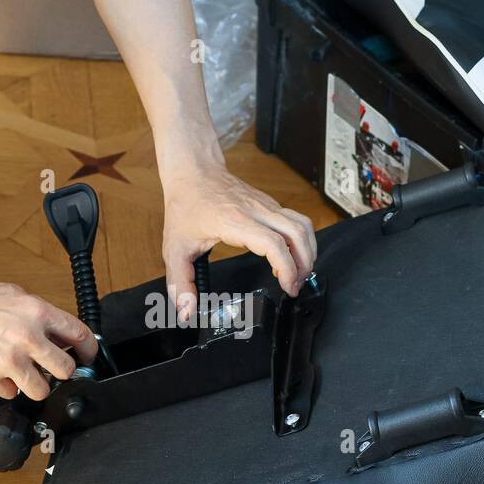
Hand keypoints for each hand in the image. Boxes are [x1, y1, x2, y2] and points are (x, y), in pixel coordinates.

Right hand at [0, 279, 96, 400]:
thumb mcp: (16, 295)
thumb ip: (41, 315)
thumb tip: (61, 334)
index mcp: (38, 312)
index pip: (79, 335)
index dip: (89, 350)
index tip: (86, 356)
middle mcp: (28, 337)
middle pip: (66, 369)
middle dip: (62, 371)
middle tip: (53, 368)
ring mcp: (10, 360)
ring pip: (42, 390)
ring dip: (36, 385)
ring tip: (25, 374)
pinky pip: (11, 394)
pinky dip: (7, 387)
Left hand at [162, 163, 317, 320]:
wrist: (193, 172)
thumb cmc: (186, 205)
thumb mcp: (175, 248)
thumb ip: (180, 282)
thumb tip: (187, 311)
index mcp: (235, 221)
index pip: (274, 243)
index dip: (286, 268)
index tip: (287, 286)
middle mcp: (257, 210)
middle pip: (298, 234)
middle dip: (304, 264)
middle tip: (294, 285)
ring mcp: (266, 205)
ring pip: (303, 225)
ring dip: (308, 251)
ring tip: (299, 272)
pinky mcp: (270, 204)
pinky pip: (297, 220)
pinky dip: (301, 240)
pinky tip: (290, 256)